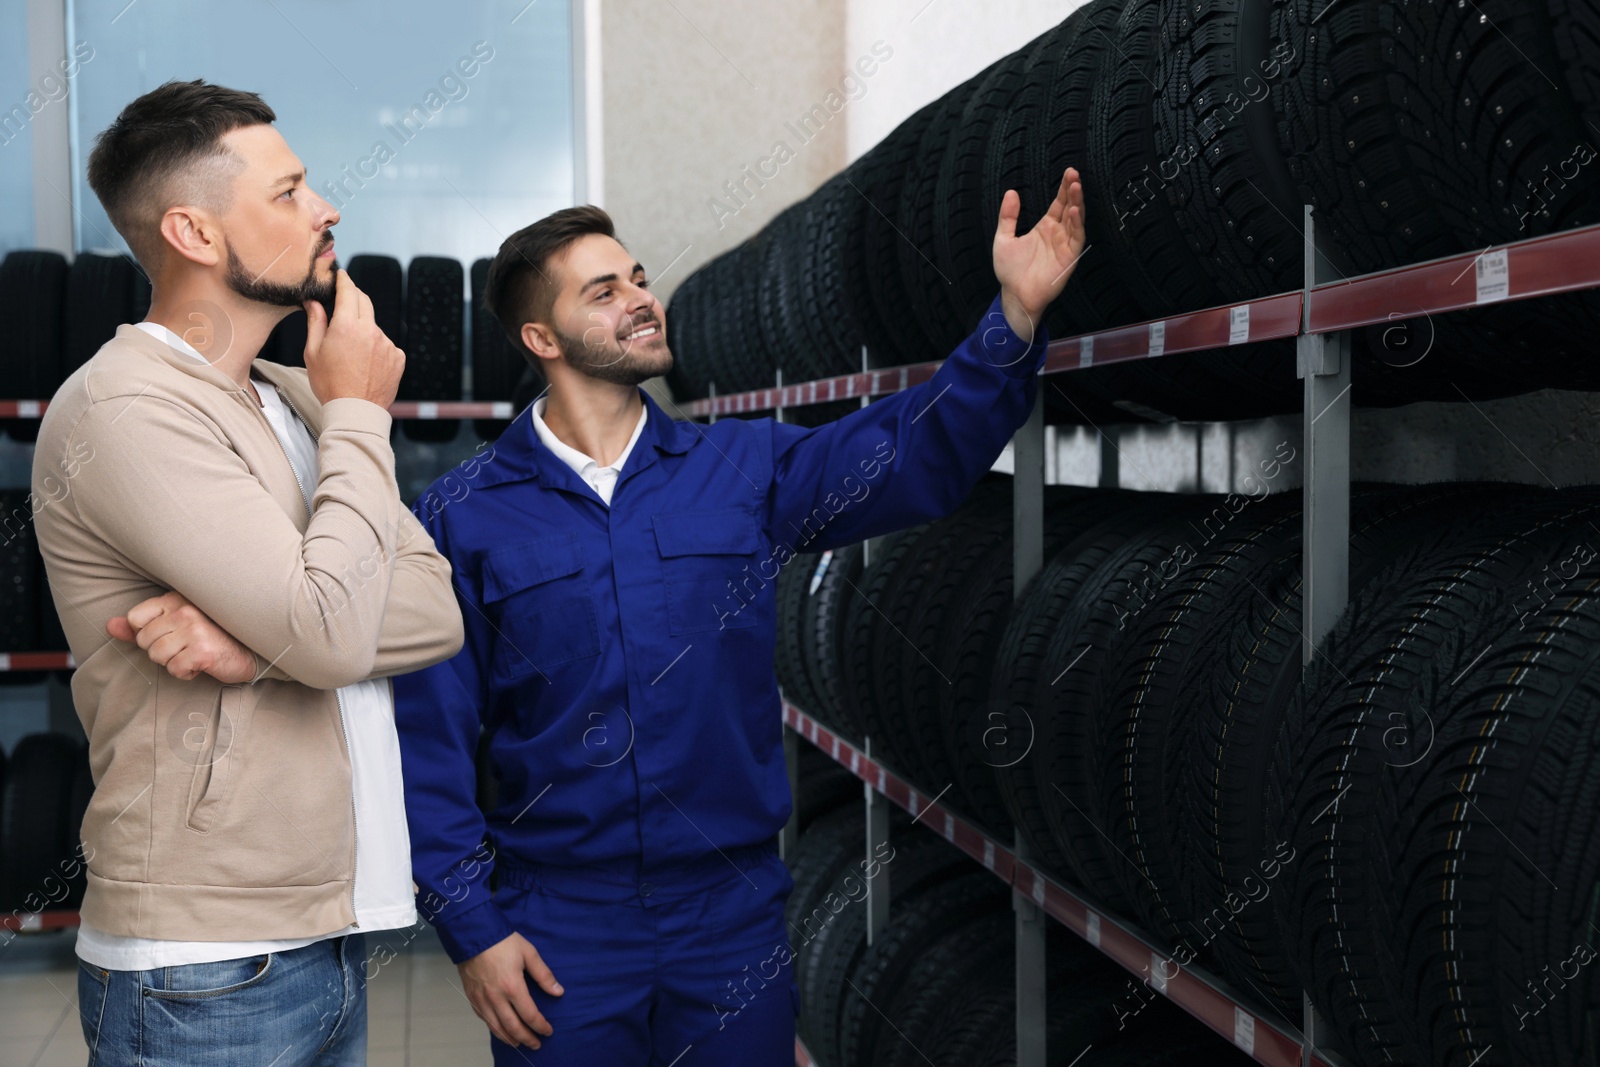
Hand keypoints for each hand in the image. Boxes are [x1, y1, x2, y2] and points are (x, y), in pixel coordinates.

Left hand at [106, 591, 258, 682]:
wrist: (250, 650)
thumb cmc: (211, 636)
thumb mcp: (175, 624)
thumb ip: (140, 625)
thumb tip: (110, 626)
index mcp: (177, 599)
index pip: (136, 618)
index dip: (145, 633)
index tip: (167, 635)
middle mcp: (185, 611)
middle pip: (144, 640)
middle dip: (160, 651)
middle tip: (184, 647)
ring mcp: (195, 630)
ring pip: (156, 655)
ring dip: (172, 662)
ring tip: (192, 655)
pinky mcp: (203, 651)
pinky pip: (174, 669)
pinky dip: (186, 673)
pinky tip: (200, 664)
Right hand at [303, 269, 405, 408]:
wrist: (356, 412)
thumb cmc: (330, 384)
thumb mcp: (313, 352)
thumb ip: (316, 322)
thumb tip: (314, 302)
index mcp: (347, 326)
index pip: (349, 291)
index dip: (344, 280)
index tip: (341, 275)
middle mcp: (371, 331)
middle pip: (364, 302)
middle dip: (354, 298)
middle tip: (344, 302)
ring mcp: (387, 344)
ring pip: (374, 326)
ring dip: (364, 329)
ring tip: (352, 353)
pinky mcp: (398, 357)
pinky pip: (386, 344)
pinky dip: (376, 347)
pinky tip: (366, 364)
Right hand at [458, 932, 563, 1049]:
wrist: (473, 934)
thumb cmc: (502, 941)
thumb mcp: (528, 953)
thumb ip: (544, 974)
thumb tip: (558, 991)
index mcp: (513, 987)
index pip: (530, 1015)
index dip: (540, 1026)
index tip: (548, 1031)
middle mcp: (496, 998)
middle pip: (513, 1027)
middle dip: (527, 1038)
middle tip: (536, 1044)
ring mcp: (482, 1000)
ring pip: (496, 1028)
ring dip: (509, 1039)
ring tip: (519, 1043)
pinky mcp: (472, 997)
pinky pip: (484, 1019)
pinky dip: (494, 1029)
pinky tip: (500, 1030)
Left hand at [993, 166, 1088, 341]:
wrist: (1015, 296)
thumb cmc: (1010, 271)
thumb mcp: (1003, 239)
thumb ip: (1008, 217)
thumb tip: (1011, 192)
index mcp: (1045, 227)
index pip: (1058, 203)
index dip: (1063, 188)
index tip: (1068, 172)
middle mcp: (1058, 234)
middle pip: (1069, 207)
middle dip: (1073, 190)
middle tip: (1074, 173)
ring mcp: (1065, 245)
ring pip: (1076, 220)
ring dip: (1077, 203)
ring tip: (1076, 186)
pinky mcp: (1069, 258)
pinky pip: (1076, 238)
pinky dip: (1076, 224)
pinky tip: (1073, 211)